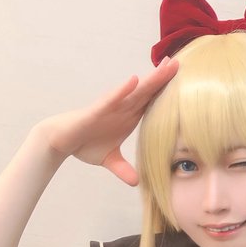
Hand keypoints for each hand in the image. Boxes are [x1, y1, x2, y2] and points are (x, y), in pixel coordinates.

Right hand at [38, 58, 178, 184]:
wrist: (63, 140)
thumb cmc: (85, 143)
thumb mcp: (110, 160)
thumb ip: (124, 170)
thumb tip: (136, 183)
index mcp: (128, 117)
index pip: (151, 102)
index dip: (165, 92)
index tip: (182, 81)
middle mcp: (122, 108)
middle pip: (147, 92)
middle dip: (163, 78)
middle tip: (180, 64)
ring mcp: (111, 107)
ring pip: (134, 91)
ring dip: (149, 80)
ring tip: (165, 67)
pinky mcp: (97, 110)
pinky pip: (112, 98)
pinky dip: (122, 90)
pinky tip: (134, 81)